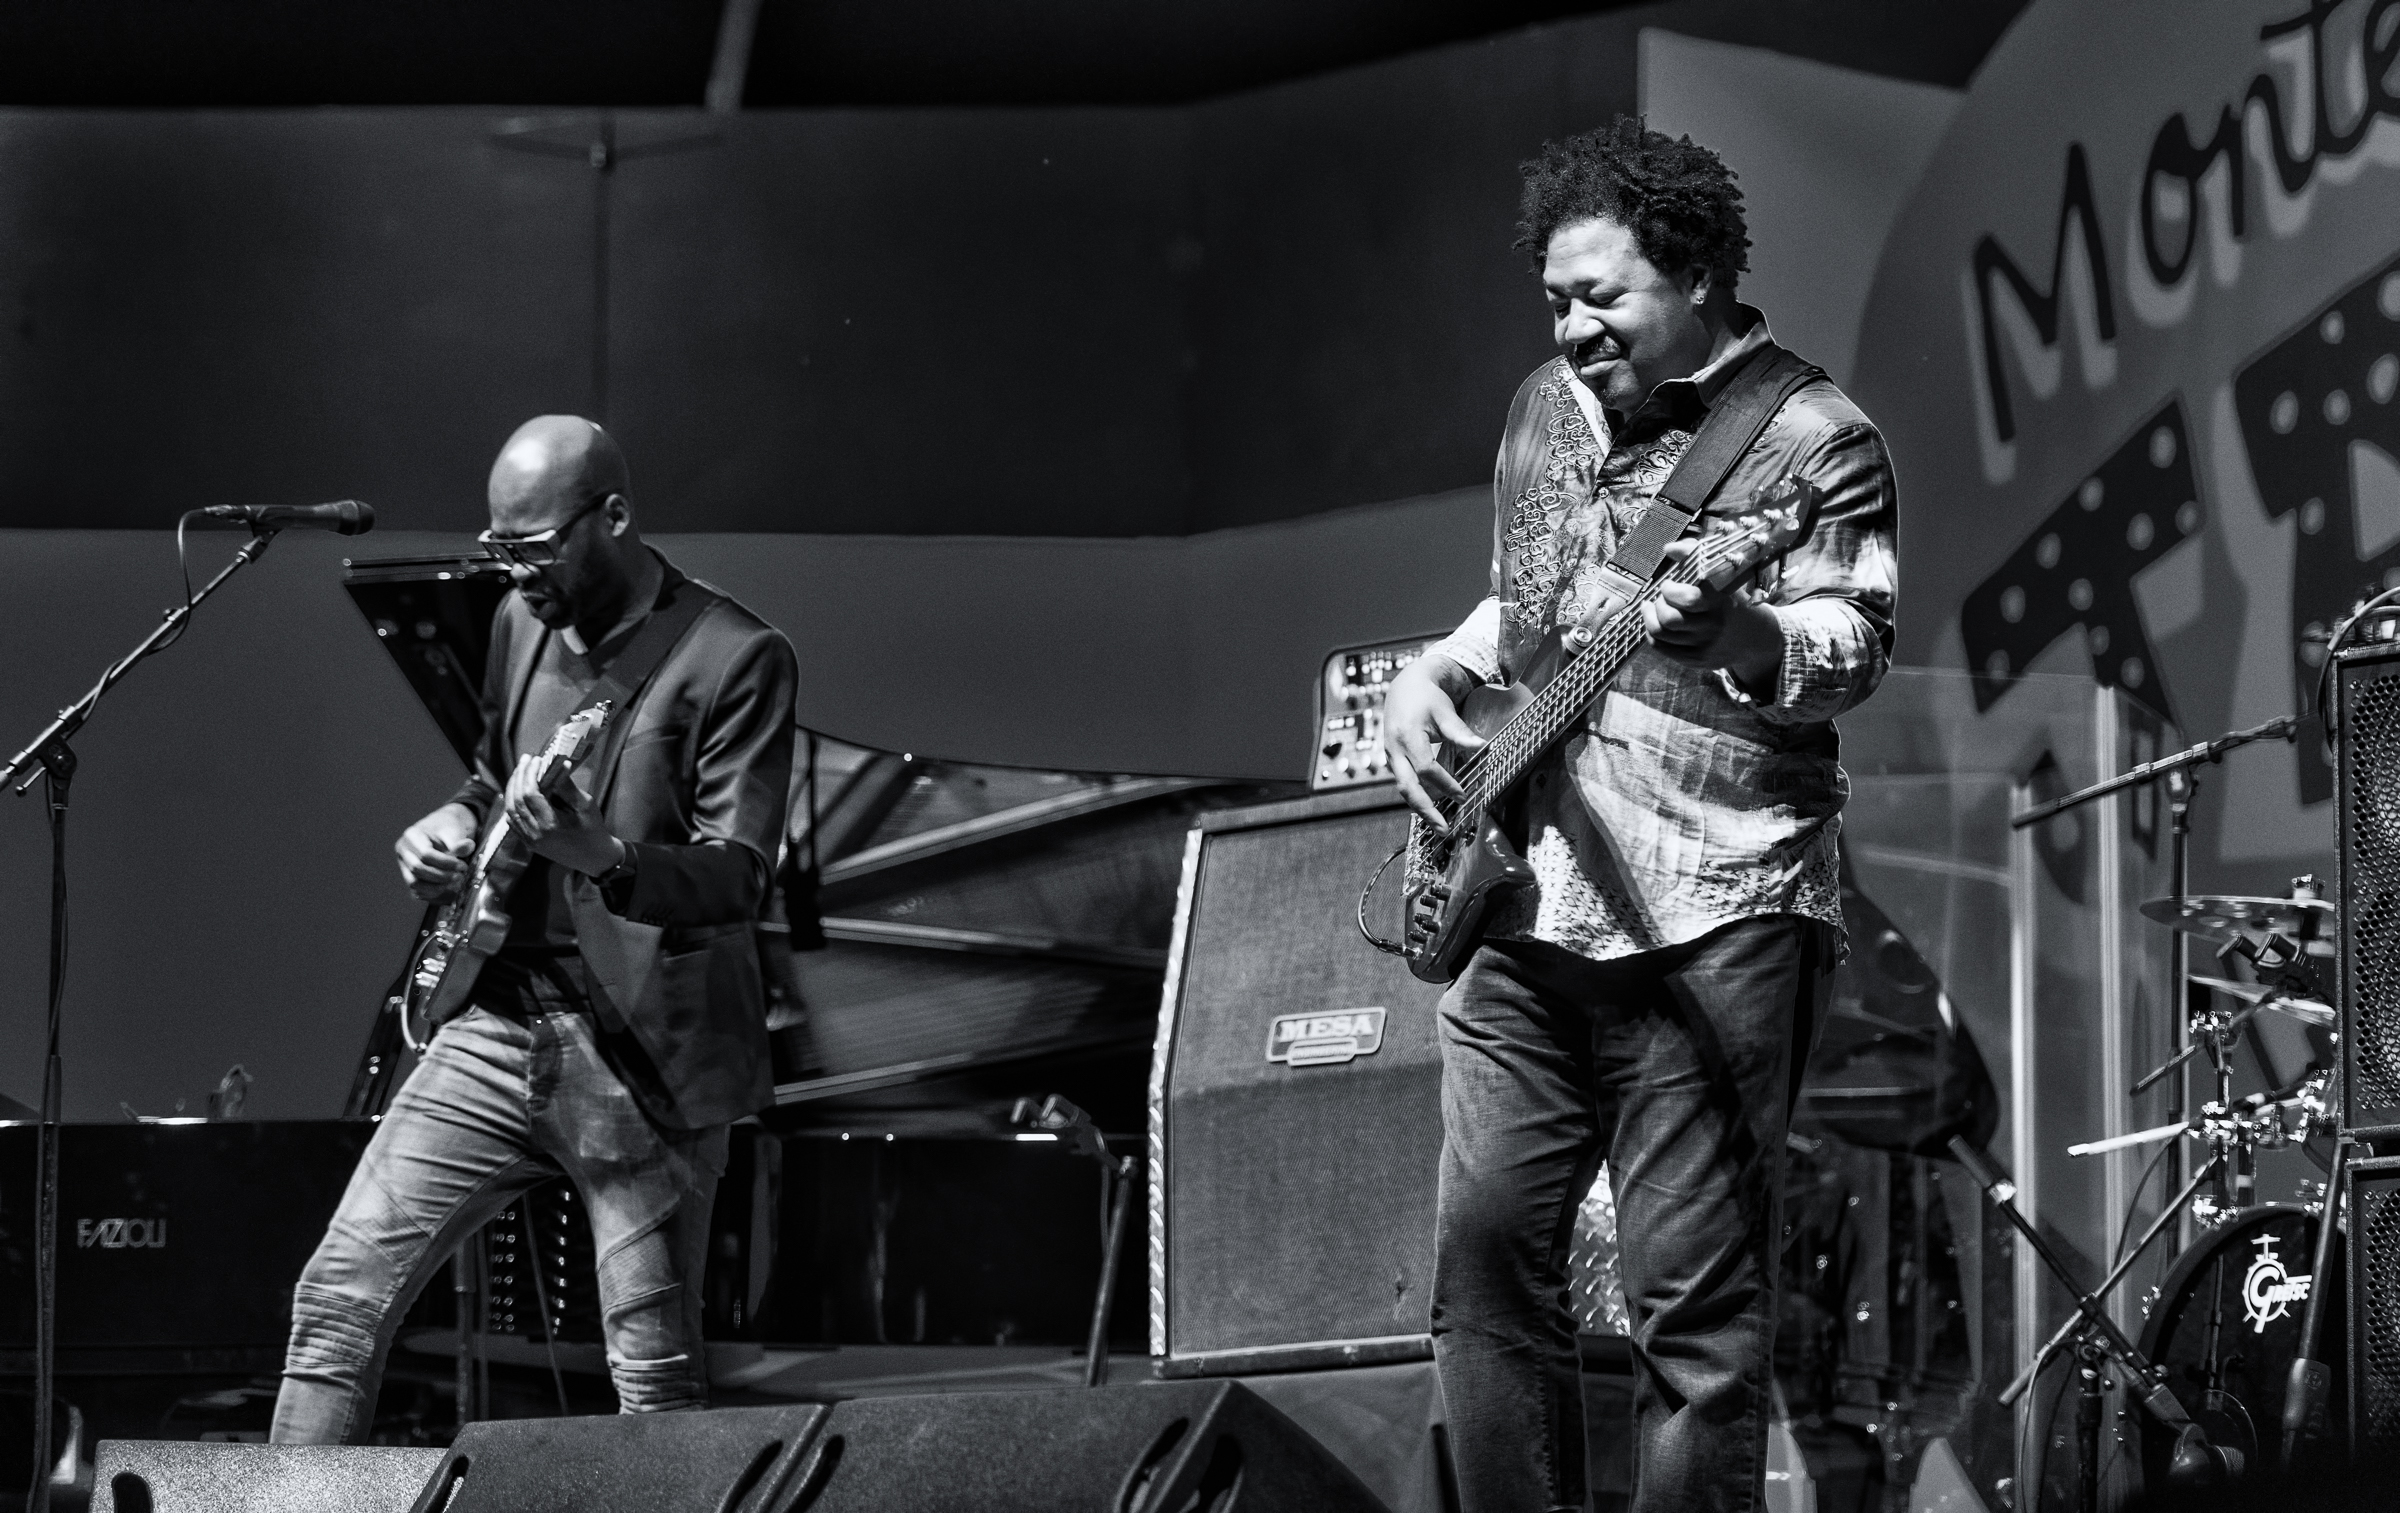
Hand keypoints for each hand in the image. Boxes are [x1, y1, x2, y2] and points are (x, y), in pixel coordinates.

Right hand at [395, 802, 478, 900]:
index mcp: (412, 835)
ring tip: (455, 882)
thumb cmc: (450, 827)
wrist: (447, 830)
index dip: (446, 864)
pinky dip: (433, 894)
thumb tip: (467, 847)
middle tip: (460, 875)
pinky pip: (418, 891)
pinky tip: (450, 889)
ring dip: (437, 887)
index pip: (425, 854)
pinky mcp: (411, 877)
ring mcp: (404, 866)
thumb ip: (460, 842)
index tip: (462, 866)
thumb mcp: (456, 830)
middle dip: (442, 876)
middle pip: (418, 870)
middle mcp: (404, 851)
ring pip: (415, 884)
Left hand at [503, 753, 625, 876]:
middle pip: (516, 800)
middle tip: (525, 760)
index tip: (536, 760)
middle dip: (519, 777)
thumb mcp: (585, 806)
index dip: (530, 774)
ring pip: (510, 810)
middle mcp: (535, 834)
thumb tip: (558, 765)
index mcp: (550, 825)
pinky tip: (518, 791)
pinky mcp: (528, 843)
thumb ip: (568, 787)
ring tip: (520, 772)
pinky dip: (512, 803)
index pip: (530, 794)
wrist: (594, 858)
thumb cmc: (594, 831)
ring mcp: (529, 840)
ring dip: (513, 788)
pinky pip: (513, 821)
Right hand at [1383, 656, 1486, 827]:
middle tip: (1444, 829)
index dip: (1445, 784)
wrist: (1404, 688)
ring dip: (1421, 808)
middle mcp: (1395, 750)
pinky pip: (1404, 783)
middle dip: (1425, 810)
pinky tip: (1432, 808)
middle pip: (1407, 788)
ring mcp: (1391, 757)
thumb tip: (1481, 746)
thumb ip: (1460, 731)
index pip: (1426, 768)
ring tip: (1439, 825)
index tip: (1462, 795)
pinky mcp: (1394, 761)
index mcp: (1407, 736)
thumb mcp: (1444, 710)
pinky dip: (1417, 797)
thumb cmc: (1426, 697)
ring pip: (1404, 789)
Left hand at [1643, 543, 1784, 693]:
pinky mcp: (1696, 660)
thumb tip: (1668, 548)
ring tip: (1652, 606)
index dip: (1670, 590)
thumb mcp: (1724, 575)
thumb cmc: (1733, 600)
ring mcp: (1704, 646)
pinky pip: (1662, 648)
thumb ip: (1696, 555)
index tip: (1669, 584)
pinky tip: (1655, 622)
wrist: (1755, 637)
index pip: (1687, 599)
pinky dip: (1652, 634)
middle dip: (1659, 604)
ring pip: (1661, 634)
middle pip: (1669, 619)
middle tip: (1662, 596)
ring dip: (1649, 617)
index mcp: (1722, 602)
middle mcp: (1713, 626)